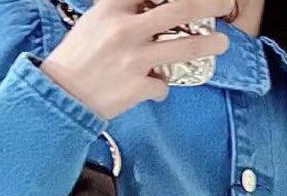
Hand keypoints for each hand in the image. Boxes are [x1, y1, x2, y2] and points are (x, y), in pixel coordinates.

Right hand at [39, 0, 230, 120]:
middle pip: (180, 8)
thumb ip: (124, 12)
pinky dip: (162, 87)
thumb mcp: (96, 21)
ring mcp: (135, 59)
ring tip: (222, 43)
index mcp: (114, 7)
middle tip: (226, 3)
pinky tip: (155, 87)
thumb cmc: (77, 58)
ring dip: (208, 44)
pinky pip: (163, 85)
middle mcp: (127, 29)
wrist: (61, 95)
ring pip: (184, 48)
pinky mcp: (138, 87)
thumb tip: (152, 10)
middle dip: (209, 4)